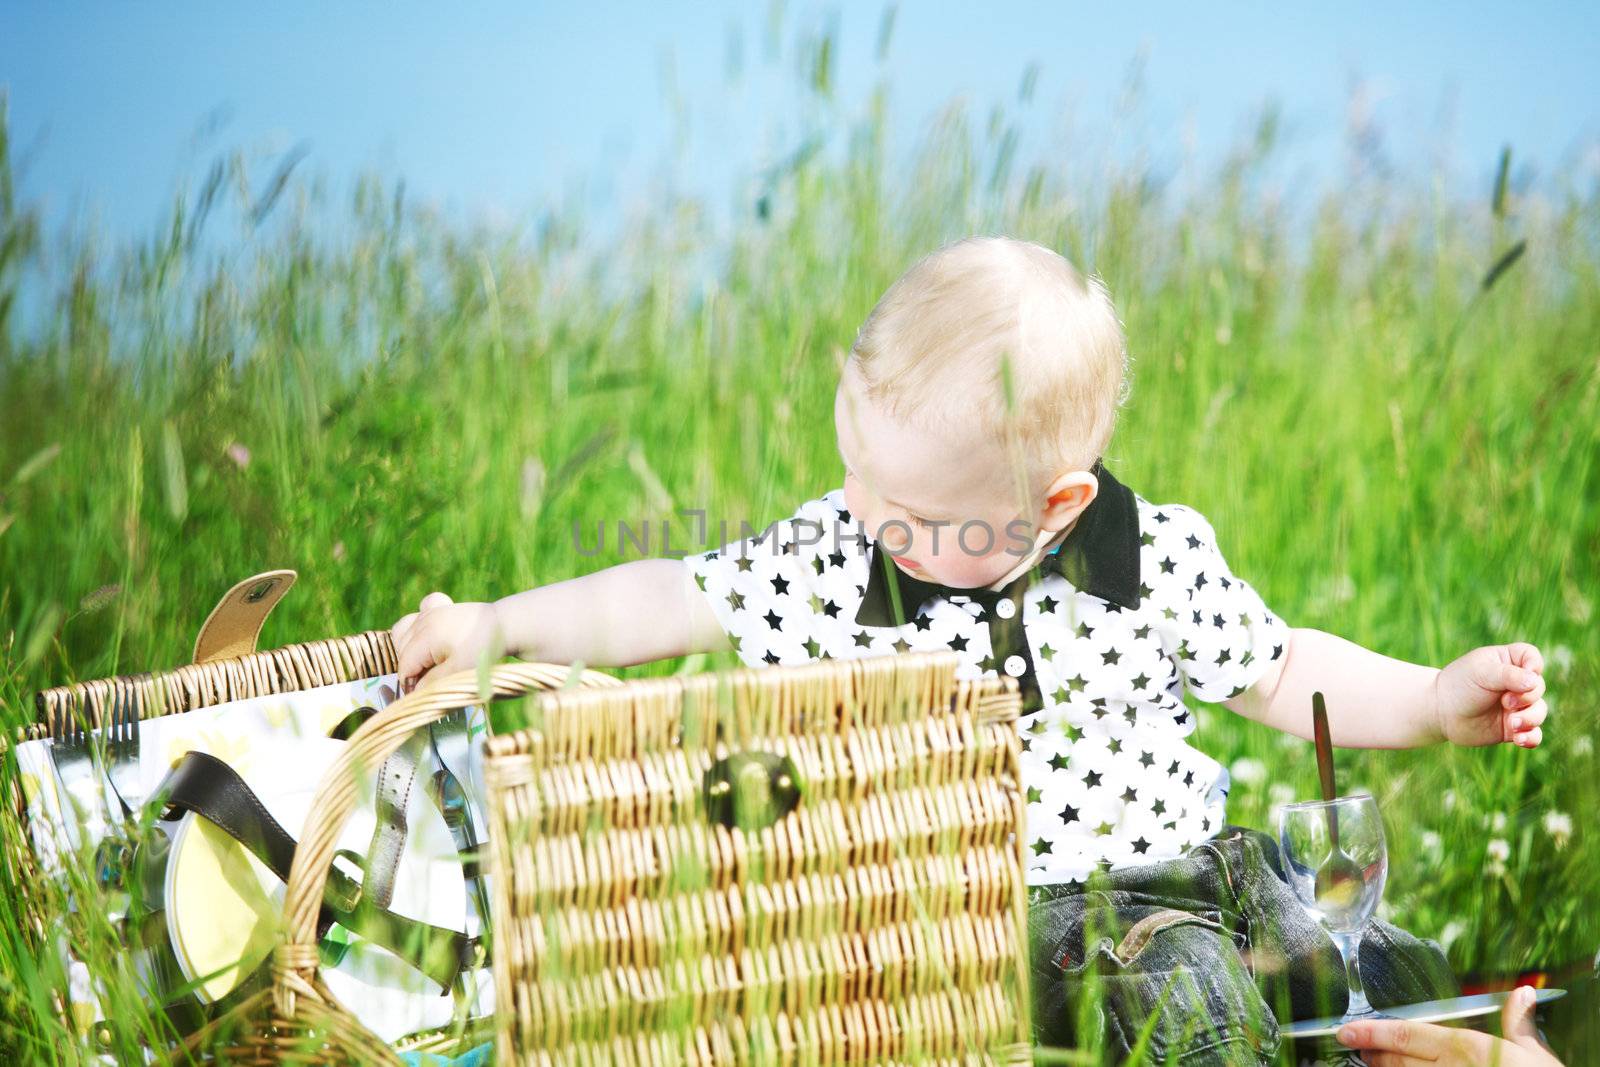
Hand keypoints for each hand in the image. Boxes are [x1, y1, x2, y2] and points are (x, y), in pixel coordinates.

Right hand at [391, 591, 506, 692]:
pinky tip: (428, 634)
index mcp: (425, 637)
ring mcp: (432, 611)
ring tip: (426, 662)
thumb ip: (432, 682)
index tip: (418, 695)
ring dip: (409, 648)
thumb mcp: (458, 672)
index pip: (405, 664)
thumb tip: (413, 692)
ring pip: (404, 630)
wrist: (506, 626)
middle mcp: (424, 621)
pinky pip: (420, 611)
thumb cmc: (483, 651)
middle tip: (427, 682)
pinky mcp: (442, 607)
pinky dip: (418, 623)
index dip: (409, 683)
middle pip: (402, 649)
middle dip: (410, 668)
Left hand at [1336, 985, 1562, 1064]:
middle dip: (1373, 1052)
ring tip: (1370, 1062)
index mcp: (1467, 1049)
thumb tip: (1521, 993)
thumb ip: (1518, 1023)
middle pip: (1396, 1060)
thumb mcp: (1535, 1055)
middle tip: (1355, 1046)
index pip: (1406, 1034)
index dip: (1370, 1032)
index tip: (1345, 1030)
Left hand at [1432, 642, 1546, 747]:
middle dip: (1528, 696)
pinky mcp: (1512, 727)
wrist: (1439, 712)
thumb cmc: (1458, 686)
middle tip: (1505, 702)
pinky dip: (1531, 737)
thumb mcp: (1481, 673)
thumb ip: (1509, 675)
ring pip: (1540, 711)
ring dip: (1531, 718)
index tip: (1527, 672)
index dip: (1534, 664)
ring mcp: (1516, 706)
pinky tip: (1519, 739)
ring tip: (1512, 724)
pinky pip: (1534, 734)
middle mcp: (1515, 684)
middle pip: (1539, 687)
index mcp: (1506, 662)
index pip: (1531, 657)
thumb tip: (1535, 681)